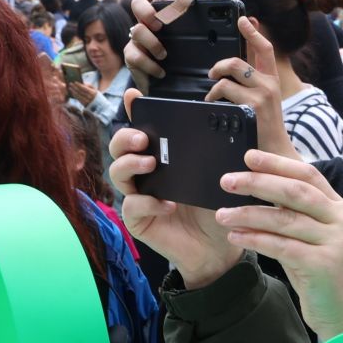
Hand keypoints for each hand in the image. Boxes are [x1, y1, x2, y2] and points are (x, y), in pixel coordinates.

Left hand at [67, 80, 98, 104]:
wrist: (101, 107)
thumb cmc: (97, 96)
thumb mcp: (96, 90)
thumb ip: (90, 86)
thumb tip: (83, 83)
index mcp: (93, 93)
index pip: (85, 88)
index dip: (79, 85)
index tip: (75, 82)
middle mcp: (90, 98)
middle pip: (81, 92)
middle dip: (75, 87)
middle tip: (70, 84)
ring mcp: (87, 102)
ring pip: (79, 96)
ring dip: (74, 92)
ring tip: (70, 88)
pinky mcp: (85, 105)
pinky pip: (79, 100)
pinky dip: (75, 96)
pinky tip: (73, 93)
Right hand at [107, 93, 241, 286]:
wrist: (220, 247)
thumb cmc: (216, 208)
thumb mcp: (217, 176)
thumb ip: (213, 154)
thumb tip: (225, 126)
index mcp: (161, 158)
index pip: (142, 130)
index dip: (133, 111)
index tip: (133, 95)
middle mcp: (144, 174)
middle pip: (119, 148)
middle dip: (125, 137)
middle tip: (143, 138)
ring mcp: (137, 196)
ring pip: (117, 173)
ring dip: (130, 164)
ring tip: (150, 164)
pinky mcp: (138, 220)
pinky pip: (131, 206)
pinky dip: (147, 202)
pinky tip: (166, 204)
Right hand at [122, 0, 183, 82]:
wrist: (165, 84)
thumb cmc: (178, 58)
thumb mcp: (188, 41)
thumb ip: (195, 22)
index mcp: (161, 16)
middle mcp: (146, 23)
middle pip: (137, 3)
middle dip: (146, 11)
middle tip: (159, 24)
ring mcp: (136, 39)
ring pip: (137, 30)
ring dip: (152, 43)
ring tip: (164, 55)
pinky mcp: (131, 56)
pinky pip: (135, 56)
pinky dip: (150, 65)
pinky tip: (160, 71)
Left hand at [205, 18, 295, 158]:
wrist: (276, 155)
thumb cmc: (264, 130)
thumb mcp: (264, 103)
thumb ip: (252, 84)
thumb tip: (234, 69)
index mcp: (273, 81)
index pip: (265, 49)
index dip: (253, 32)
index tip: (244, 19)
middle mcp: (270, 85)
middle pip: (239, 61)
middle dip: (220, 65)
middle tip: (212, 74)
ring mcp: (262, 95)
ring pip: (229, 76)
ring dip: (214, 86)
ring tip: (211, 96)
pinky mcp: (252, 106)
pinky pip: (224, 92)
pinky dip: (213, 97)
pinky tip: (213, 106)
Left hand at [214, 148, 342, 338]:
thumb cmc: (321, 274)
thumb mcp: (310, 238)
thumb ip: (292, 215)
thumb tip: (256, 189)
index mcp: (337, 207)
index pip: (307, 174)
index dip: (277, 163)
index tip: (248, 156)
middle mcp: (340, 219)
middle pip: (295, 191)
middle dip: (258, 182)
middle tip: (226, 180)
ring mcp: (334, 242)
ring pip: (285, 219)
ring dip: (248, 214)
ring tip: (222, 215)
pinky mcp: (322, 264)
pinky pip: (281, 246)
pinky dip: (255, 239)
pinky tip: (235, 237)